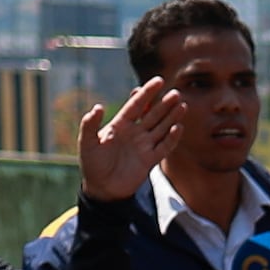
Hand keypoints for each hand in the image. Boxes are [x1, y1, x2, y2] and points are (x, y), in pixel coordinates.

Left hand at [74, 76, 186, 204]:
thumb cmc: (92, 164)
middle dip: (164, 104)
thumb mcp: (87, 143)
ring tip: (182, 105)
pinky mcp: (150, 160)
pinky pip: (164, 147)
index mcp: (120, 125)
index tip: (158, 81)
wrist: (102, 189)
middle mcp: (134, 133)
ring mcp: (144, 146)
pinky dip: (172, 138)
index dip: (146, 93)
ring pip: (161, 128)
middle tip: (175, 92)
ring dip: (172, 117)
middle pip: (152, 115)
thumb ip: (89, 125)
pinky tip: (178, 128)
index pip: (136, 105)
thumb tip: (97, 107)